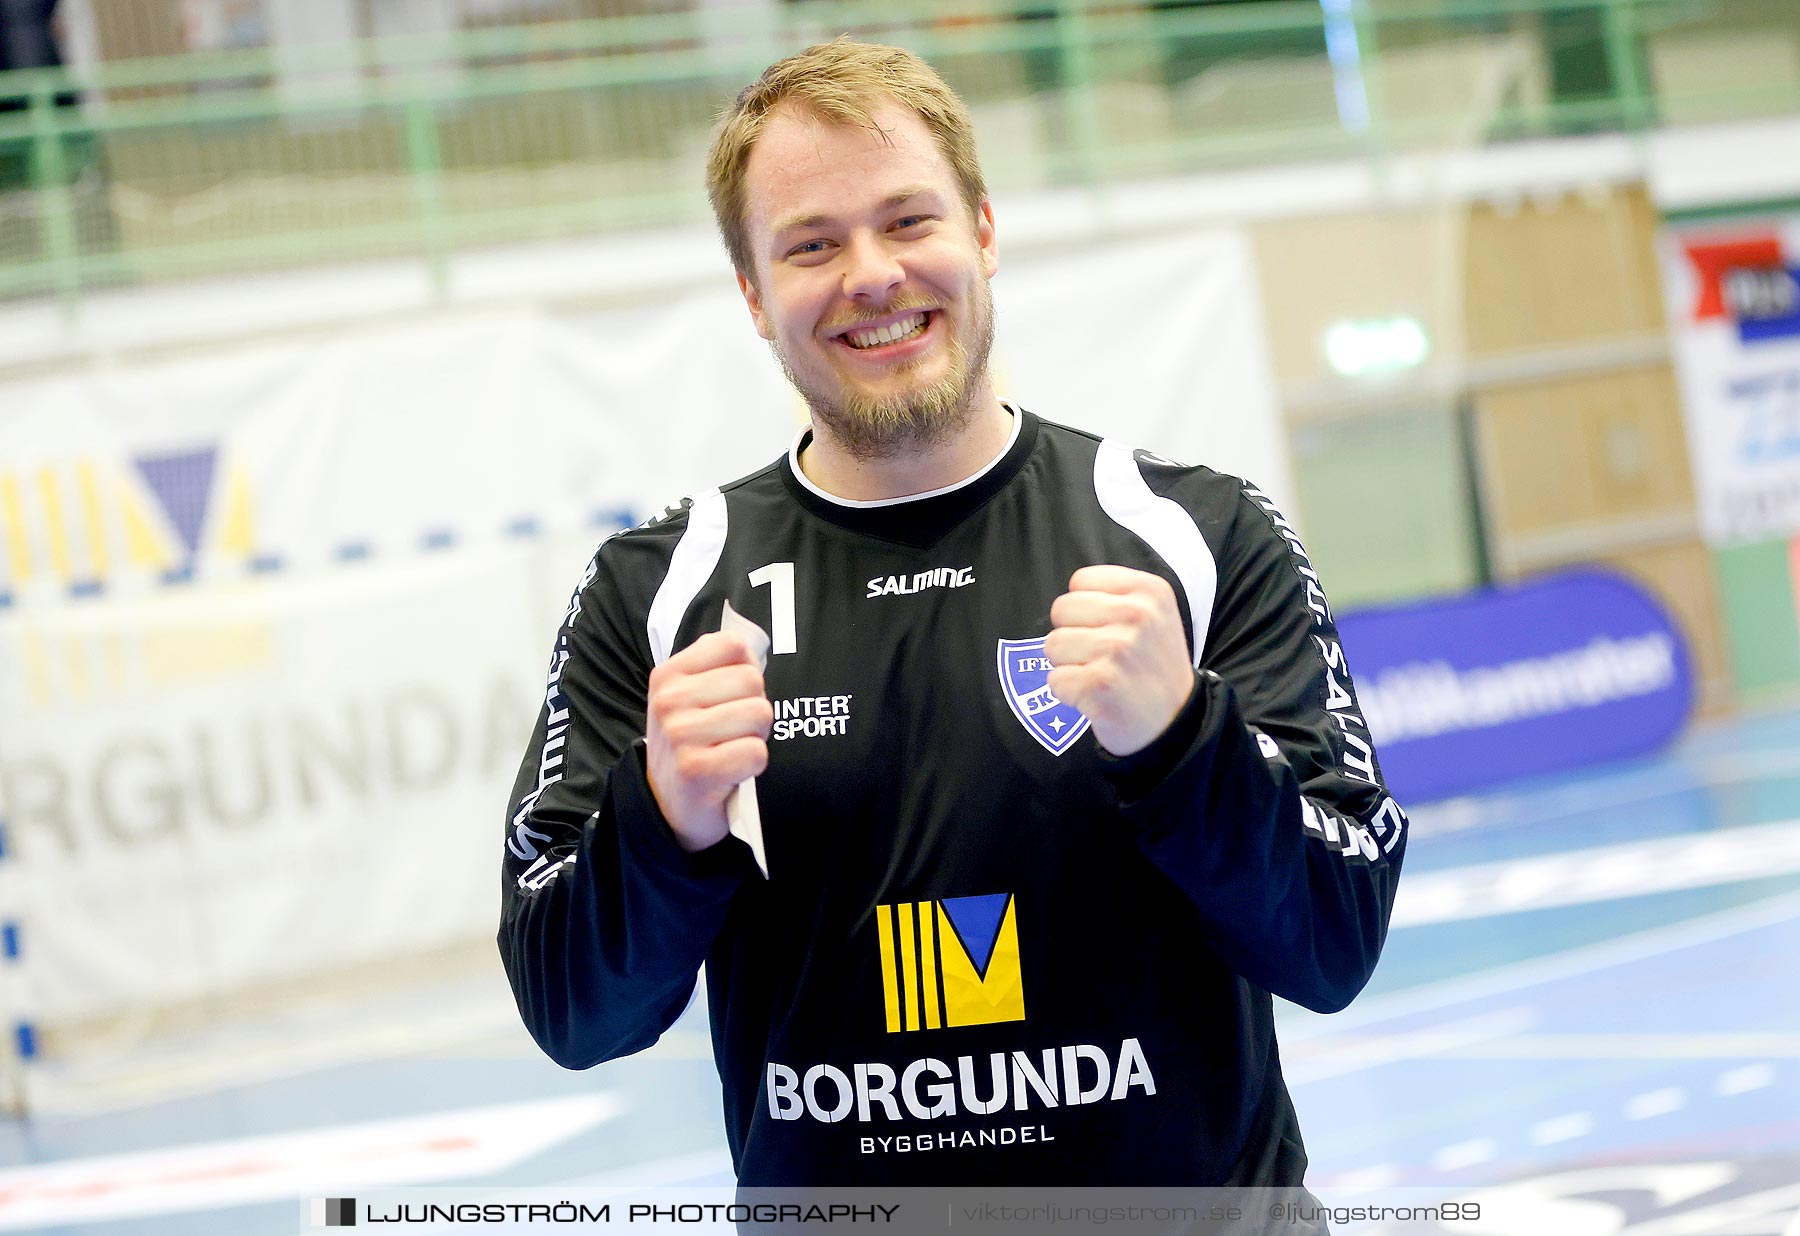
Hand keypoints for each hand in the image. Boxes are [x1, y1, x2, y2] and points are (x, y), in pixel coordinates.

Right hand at [645, 632, 773, 851]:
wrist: (668, 805)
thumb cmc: (690, 745)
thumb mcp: (689, 696)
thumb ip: (717, 666)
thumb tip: (752, 646)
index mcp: (668, 675)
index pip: (734, 645)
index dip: (746, 670)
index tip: (731, 695)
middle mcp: (669, 701)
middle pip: (752, 681)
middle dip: (753, 707)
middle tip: (732, 731)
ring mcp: (680, 735)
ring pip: (759, 714)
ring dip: (755, 736)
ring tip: (731, 749)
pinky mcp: (696, 770)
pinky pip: (756, 752)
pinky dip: (753, 764)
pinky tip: (732, 771)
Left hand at [1046, 565, 1194, 755]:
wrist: (1175, 723)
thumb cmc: (1153, 667)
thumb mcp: (1155, 615)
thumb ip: (1115, 595)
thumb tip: (1068, 597)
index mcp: (1150, 591)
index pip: (1080, 581)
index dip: (1084, 609)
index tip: (1108, 630)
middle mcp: (1137, 615)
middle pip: (1061, 609)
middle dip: (1072, 635)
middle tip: (1101, 657)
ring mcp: (1118, 648)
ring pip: (1053, 645)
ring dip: (1069, 666)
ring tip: (1100, 677)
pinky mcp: (1100, 683)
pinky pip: (1055, 680)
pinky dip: (1069, 694)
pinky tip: (1096, 697)